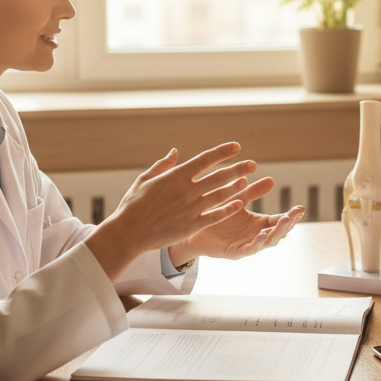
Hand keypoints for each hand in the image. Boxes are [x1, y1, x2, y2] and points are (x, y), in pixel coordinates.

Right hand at [85, 143, 252, 279]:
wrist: (127, 233)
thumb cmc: (133, 205)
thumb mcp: (145, 179)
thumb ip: (162, 164)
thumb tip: (175, 151)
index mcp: (175, 176)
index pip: (204, 159)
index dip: (222, 152)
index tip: (236, 147)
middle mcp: (186, 191)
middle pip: (218, 176)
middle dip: (238, 168)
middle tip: (253, 164)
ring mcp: (190, 209)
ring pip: (220, 195)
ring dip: (236, 187)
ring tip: (248, 181)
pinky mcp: (191, 226)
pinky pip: (215, 216)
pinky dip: (228, 209)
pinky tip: (240, 204)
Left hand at [171, 176, 305, 263]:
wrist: (193, 229)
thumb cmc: (215, 215)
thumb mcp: (236, 200)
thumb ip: (252, 192)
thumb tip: (270, 179)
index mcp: (258, 224)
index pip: (279, 221)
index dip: (291, 216)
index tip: (301, 208)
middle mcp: (255, 235)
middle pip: (278, 232)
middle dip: (288, 224)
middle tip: (295, 214)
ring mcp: (247, 245)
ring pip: (267, 242)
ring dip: (277, 232)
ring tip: (284, 221)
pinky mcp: (235, 252)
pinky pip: (249, 249)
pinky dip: (257, 243)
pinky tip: (262, 235)